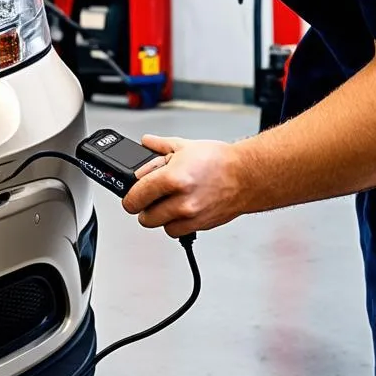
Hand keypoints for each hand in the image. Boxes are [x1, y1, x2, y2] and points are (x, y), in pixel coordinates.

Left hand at [121, 135, 245, 236]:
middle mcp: (180, 201)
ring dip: (159, 216)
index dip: (129, 196)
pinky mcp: (200, 226)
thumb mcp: (184, 146)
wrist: (247, 176)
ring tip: (167, 201)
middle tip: (149, 197)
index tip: (130, 195)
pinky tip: (180, 209)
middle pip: (144, 217)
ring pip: (159, 225)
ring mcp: (190, 216)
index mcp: (172, 178)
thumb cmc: (220, 160)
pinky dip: (174, 223)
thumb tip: (145, 143)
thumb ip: (159, 147)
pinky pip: (176, 232)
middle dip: (143, 206)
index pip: (135, 197)